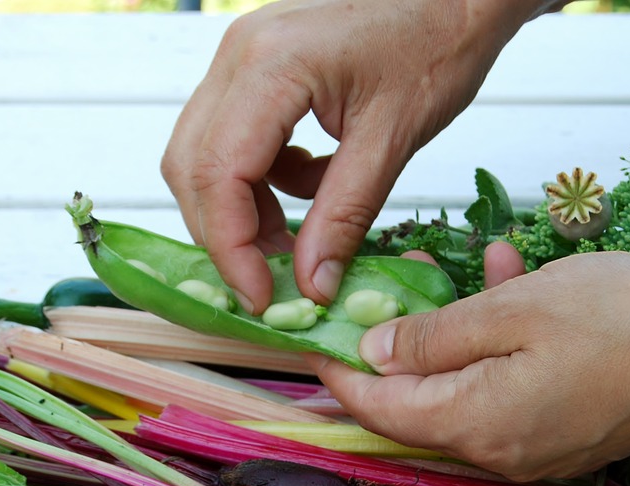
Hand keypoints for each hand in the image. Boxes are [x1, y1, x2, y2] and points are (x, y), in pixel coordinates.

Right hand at [160, 0, 541, 313]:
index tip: (260, 296)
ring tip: (297, 239)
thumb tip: (311, 286)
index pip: (218, 175)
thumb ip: (344, 216)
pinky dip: (262, 179)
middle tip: (273, 279)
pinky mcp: (254, 66)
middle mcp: (238, 54)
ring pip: (204, 155)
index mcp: (270, 66)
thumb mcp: (392, 140)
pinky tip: (312, 185)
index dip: (231, 247)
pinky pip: (232, 138)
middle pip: (193, 167)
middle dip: (227, 234)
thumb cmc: (437, 44)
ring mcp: (240, 56)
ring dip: (242, 209)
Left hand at [313, 248, 629, 481]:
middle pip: (423, 405)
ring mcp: (540, 451)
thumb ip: (435, 337)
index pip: (381, 410)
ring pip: (470, 391)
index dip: (343, 374)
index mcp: (476, 425)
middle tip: (402, 281)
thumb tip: (375, 354)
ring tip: (474, 266)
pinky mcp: (573, 437)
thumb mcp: (515, 308)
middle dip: (404, 344)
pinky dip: (503, 347)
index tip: (319, 339)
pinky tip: (520, 287)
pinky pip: (514, 393)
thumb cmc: (625, 318)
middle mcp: (501, 454)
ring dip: (461, 333)